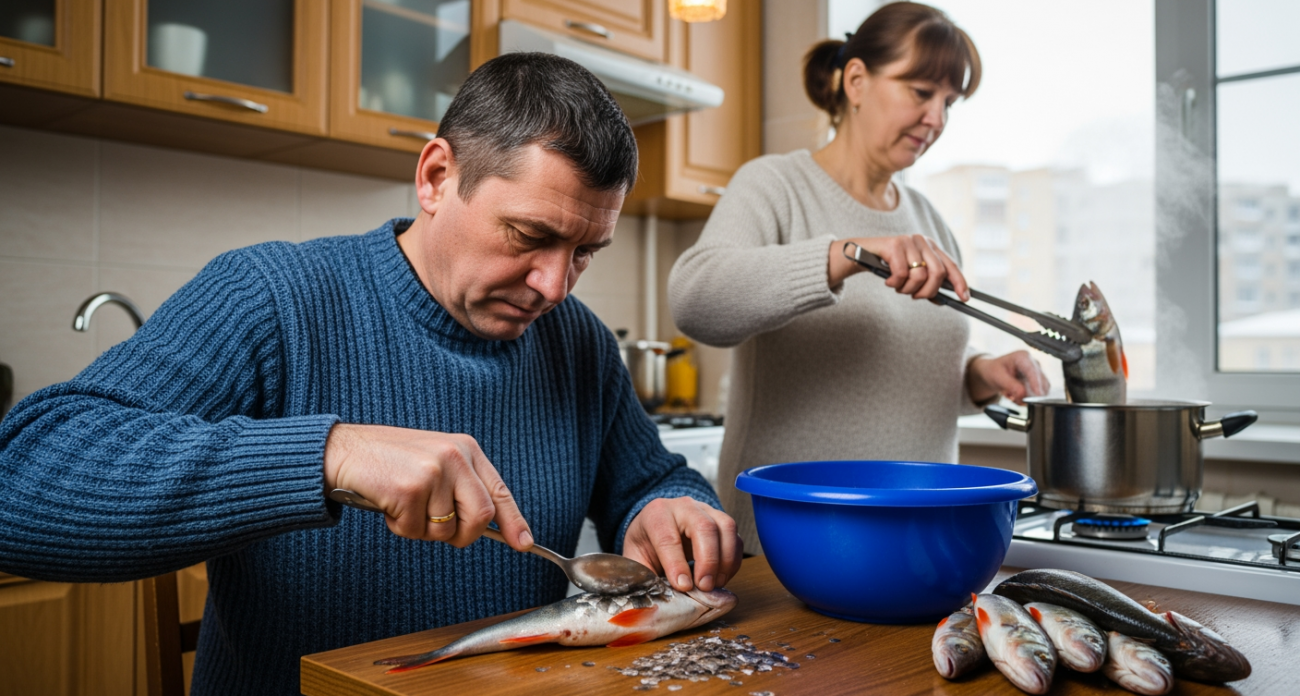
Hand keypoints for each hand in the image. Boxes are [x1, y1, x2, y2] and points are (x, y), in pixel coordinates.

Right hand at [322, 423, 532, 549]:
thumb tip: (485, 525)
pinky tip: (388, 503)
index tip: (524, 544)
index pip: (499, 491)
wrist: (342, 450)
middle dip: (462, 535)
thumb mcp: (434, 463)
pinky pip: (415, 530)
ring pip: (445, 529)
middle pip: (480, 516)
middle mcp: (455, 457)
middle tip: (436, 529)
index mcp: (466, 449)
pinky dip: (400, 526)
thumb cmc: (388, 461)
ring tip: (402, 503)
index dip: (514, 521)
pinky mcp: (410, 489)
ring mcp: (434, 472)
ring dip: (421, 528)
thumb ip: (460, 487)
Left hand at [622, 497, 742, 591]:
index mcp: (656, 514)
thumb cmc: (646, 545)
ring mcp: (706, 510)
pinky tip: (721, 578)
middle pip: (704, 527)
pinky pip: (736, 538)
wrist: (656, 528)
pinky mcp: (722, 522)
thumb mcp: (635, 559)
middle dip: (708, 560)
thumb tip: (654, 601)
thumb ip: (643, 577)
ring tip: (715, 584)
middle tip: (704, 587)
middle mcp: (683, 507)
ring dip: (725, 560)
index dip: (677, 564)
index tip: (683, 587)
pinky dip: (733, 561)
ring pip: (726, 527)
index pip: (668, 537)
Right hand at [828, 234, 970, 300]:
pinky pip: (902, 274)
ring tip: (898, 287)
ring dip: (907, 289)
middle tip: (915, 297)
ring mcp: (909, 241)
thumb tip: (942, 300)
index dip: (959, 283)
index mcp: (931, 247)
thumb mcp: (910, 273)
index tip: (964, 299)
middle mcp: (923, 241)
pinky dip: (895, 283)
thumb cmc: (888, 266)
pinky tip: (889, 281)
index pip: (951, 266)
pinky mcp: (895, 245)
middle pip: (937, 273)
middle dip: (927, 291)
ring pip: (920, 276)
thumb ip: (926, 282)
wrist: (861, 253)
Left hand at [967, 351, 1049, 405]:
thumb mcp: (998, 377)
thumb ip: (1011, 386)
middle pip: (1041, 382)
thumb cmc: (994, 371)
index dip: (1036, 383)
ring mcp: (1037, 373)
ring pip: (1041, 390)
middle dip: (1029, 394)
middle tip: (1013, 398)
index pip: (1032, 371)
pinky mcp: (1038, 383)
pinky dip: (1025, 399)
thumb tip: (1023, 395)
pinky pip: (1036, 395)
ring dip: (1026, 398)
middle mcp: (1033, 363)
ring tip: (1010, 395)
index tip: (1038, 395)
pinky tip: (1014, 395)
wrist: (993, 373)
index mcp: (1022, 357)